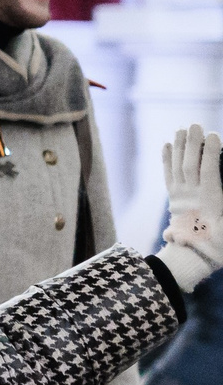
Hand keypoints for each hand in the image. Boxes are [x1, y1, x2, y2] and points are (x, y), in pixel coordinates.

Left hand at [155, 125, 222, 287]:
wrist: (192, 259)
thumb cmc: (218, 246)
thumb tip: (200, 212)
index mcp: (209, 201)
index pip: (208, 172)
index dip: (211, 153)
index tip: (214, 136)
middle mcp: (191, 195)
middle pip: (190, 164)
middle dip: (193, 144)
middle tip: (195, 125)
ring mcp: (179, 196)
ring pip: (177, 167)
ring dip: (179, 146)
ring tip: (181, 129)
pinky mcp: (172, 198)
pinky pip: (167, 175)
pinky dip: (166, 159)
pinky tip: (166, 145)